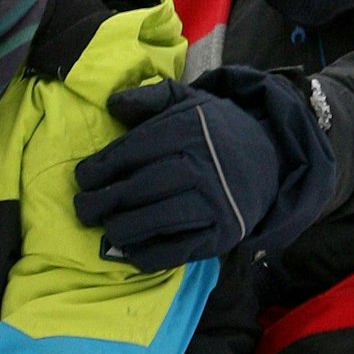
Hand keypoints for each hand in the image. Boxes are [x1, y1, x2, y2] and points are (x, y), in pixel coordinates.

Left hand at [71, 66, 335, 271]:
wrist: (270, 159)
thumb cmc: (215, 131)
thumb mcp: (189, 102)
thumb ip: (150, 98)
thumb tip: (112, 105)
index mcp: (188, 130)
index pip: (134, 151)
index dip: (101, 167)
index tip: (83, 178)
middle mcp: (202, 167)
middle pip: (141, 187)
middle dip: (105, 201)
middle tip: (83, 209)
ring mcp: (214, 203)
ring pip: (159, 220)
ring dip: (124, 229)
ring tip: (107, 230)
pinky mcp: (222, 234)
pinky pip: (180, 250)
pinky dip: (151, 255)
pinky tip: (131, 252)